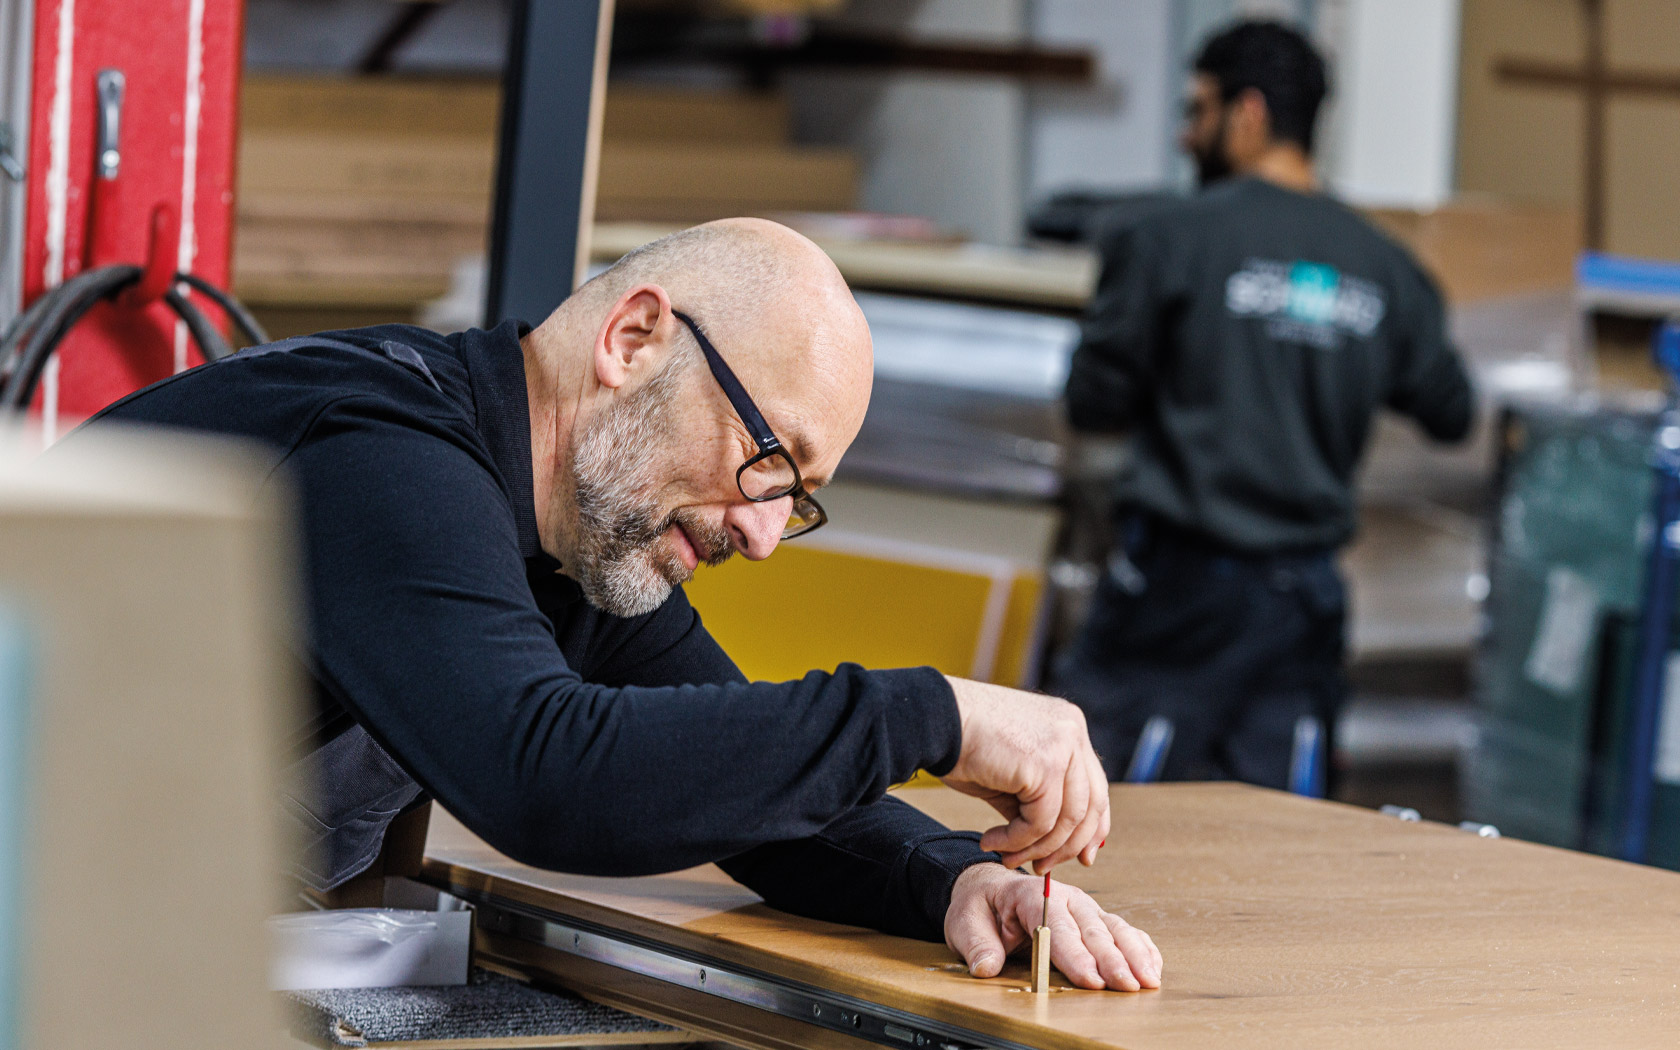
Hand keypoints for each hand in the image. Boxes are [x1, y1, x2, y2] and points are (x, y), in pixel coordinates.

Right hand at [940, 677, 1109, 871]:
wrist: (933, 719)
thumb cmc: (962, 743)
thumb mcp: (1011, 774)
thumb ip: (1036, 800)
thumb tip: (1052, 844)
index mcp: (1068, 728)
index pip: (1095, 787)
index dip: (1092, 829)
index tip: (1083, 858)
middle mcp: (1073, 731)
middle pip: (1091, 805)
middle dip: (1069, 846)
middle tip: (1042, 868)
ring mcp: (1064, 745)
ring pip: (1068, 819)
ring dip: (1036, 848)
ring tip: (1007, 857)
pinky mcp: (1046, 764)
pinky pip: (1041, 822)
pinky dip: (1016, 841)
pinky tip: (992, 841)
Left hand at [944, 863, 1160, 990]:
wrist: (990, 891)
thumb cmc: (981, 906)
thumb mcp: (965, 921)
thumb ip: (976, 944)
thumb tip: (986, 967)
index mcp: (1032, 894)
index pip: (1056, 927)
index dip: (1075, 955)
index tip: (1090, 980)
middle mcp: (1064, 898)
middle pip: (1092, 930)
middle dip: (1112, 959)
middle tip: (1127, 985)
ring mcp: (1084, 907)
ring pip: (1114, 929)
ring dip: (1133, 954)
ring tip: (1148, 980)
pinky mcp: (1094, 919)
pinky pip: (1123, 930)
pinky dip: (1140, 947)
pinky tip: (1152, 966)